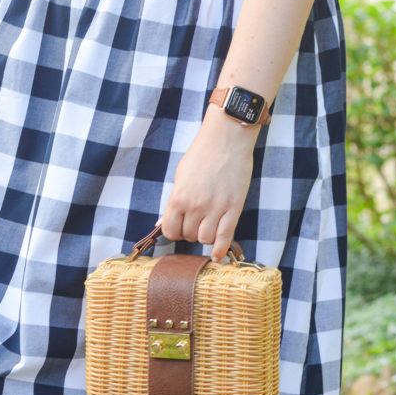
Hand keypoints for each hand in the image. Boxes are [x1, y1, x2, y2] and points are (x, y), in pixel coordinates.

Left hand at [158, 107, 256, 259]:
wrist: (227, 138)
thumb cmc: (202, 155)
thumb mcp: (180, 177)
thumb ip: (173, 202)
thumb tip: (162, 223)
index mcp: (178, 198)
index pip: (170, 231)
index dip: (174, 231)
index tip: (180, 227)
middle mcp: (195, 206)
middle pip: (189, 236)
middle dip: (191, 232)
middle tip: (197, 221)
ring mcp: (215, 209)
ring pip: (205, 239)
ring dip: (205, 236)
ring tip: (208, 225)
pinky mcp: (233, 208)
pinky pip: (224, 237)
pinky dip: (220, 249)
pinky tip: (217, 255)